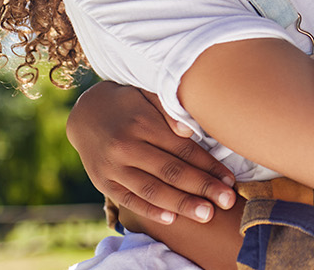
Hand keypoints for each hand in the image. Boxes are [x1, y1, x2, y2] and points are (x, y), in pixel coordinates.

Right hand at [67, 81, 236, 223]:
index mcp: (142, 123)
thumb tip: (188, 131)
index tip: (230, 179)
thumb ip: (168, 108)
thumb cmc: (126, 103)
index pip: (183, 149)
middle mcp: (126, 146)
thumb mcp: (146, 94)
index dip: (209, 166)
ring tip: (206, 215)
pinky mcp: (103, 181)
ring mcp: (113, 167)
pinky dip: (151, 210)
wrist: (83, 113)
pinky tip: (172, 219)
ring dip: (181, 204)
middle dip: (202, 188)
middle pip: (171, 172)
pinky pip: (129, 200)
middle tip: (228, 201)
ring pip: (152, 190)